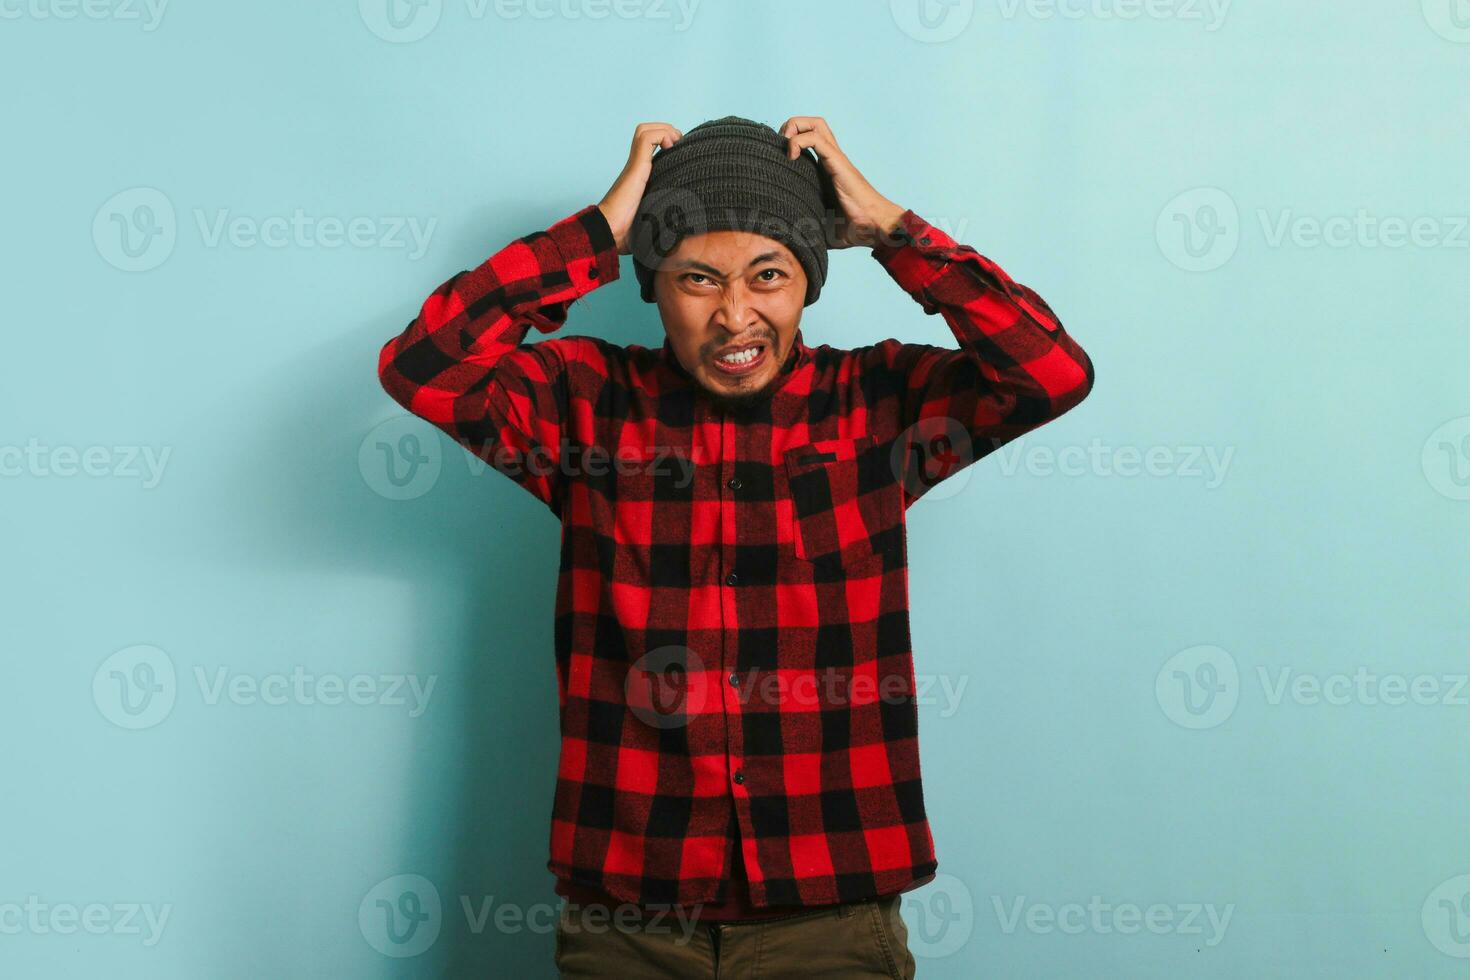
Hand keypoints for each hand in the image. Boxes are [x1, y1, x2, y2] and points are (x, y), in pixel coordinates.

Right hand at [598, 122, 682, 254]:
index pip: (649, 146)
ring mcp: (634, 166)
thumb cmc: (628, 234)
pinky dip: (661, 135)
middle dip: (666, 131)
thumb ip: (664, 221)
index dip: (665, 141)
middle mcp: (635, 167)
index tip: (681, 153)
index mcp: (638, 176)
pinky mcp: (635, 167)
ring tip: (675, 143)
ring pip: (645, 130)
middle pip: (645, 132)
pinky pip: (646, 138)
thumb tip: (685, 238)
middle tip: (678, 145)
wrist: (610, 234)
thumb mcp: (653, 222)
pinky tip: (670, 147)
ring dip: (664, 130)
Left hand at [778, 116, 905, 249]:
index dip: (790, 141)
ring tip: (785, 147)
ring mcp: (835, 158)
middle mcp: (831, 159)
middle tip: (780, 147)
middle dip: (791, 126)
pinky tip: (791, 156)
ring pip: (815, 124)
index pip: (809, 139)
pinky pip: (815, 138)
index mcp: (826, 169)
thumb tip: (786, 240)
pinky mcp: (837, 162)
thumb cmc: (852, 229)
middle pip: (813, 123)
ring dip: (794, 127)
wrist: (873, 227)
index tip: (777, 159)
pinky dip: (799, 141)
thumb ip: (804, 226)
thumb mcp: (820, 227)